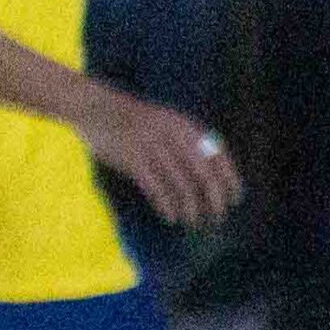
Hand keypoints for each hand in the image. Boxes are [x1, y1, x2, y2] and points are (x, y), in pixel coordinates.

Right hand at [82, 90, 241, 227]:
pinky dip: (166, 206)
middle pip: (204, 175)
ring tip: (192, 222)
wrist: (95, 107)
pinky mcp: (132, 159)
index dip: (230, 180)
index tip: (235, 199)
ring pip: (181, 185)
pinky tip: (170, 217)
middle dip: (214, 200)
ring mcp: (152, 147)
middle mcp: (174, 136)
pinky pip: (156, 189)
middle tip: (216, 218)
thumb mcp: (165, 122)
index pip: (219, 156)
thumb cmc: (131, 120)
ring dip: (190, 208)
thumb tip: (209, 173)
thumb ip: (186, 141)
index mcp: (186, 127)